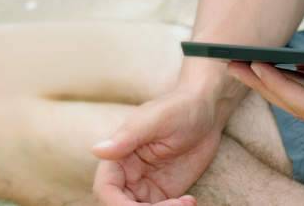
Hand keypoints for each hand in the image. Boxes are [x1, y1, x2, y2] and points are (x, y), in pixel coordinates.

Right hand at [89, 87, 222, 205]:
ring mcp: (145, 186)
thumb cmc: (179, 107)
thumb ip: (127, 137)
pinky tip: (190, 202)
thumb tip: (97, 150)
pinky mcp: (163, 194)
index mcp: (119, 155)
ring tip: (185, 204)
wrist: (206, 111)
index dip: (117, 205)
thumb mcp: (155, 119)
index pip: (106, 190)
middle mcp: (128, 174)